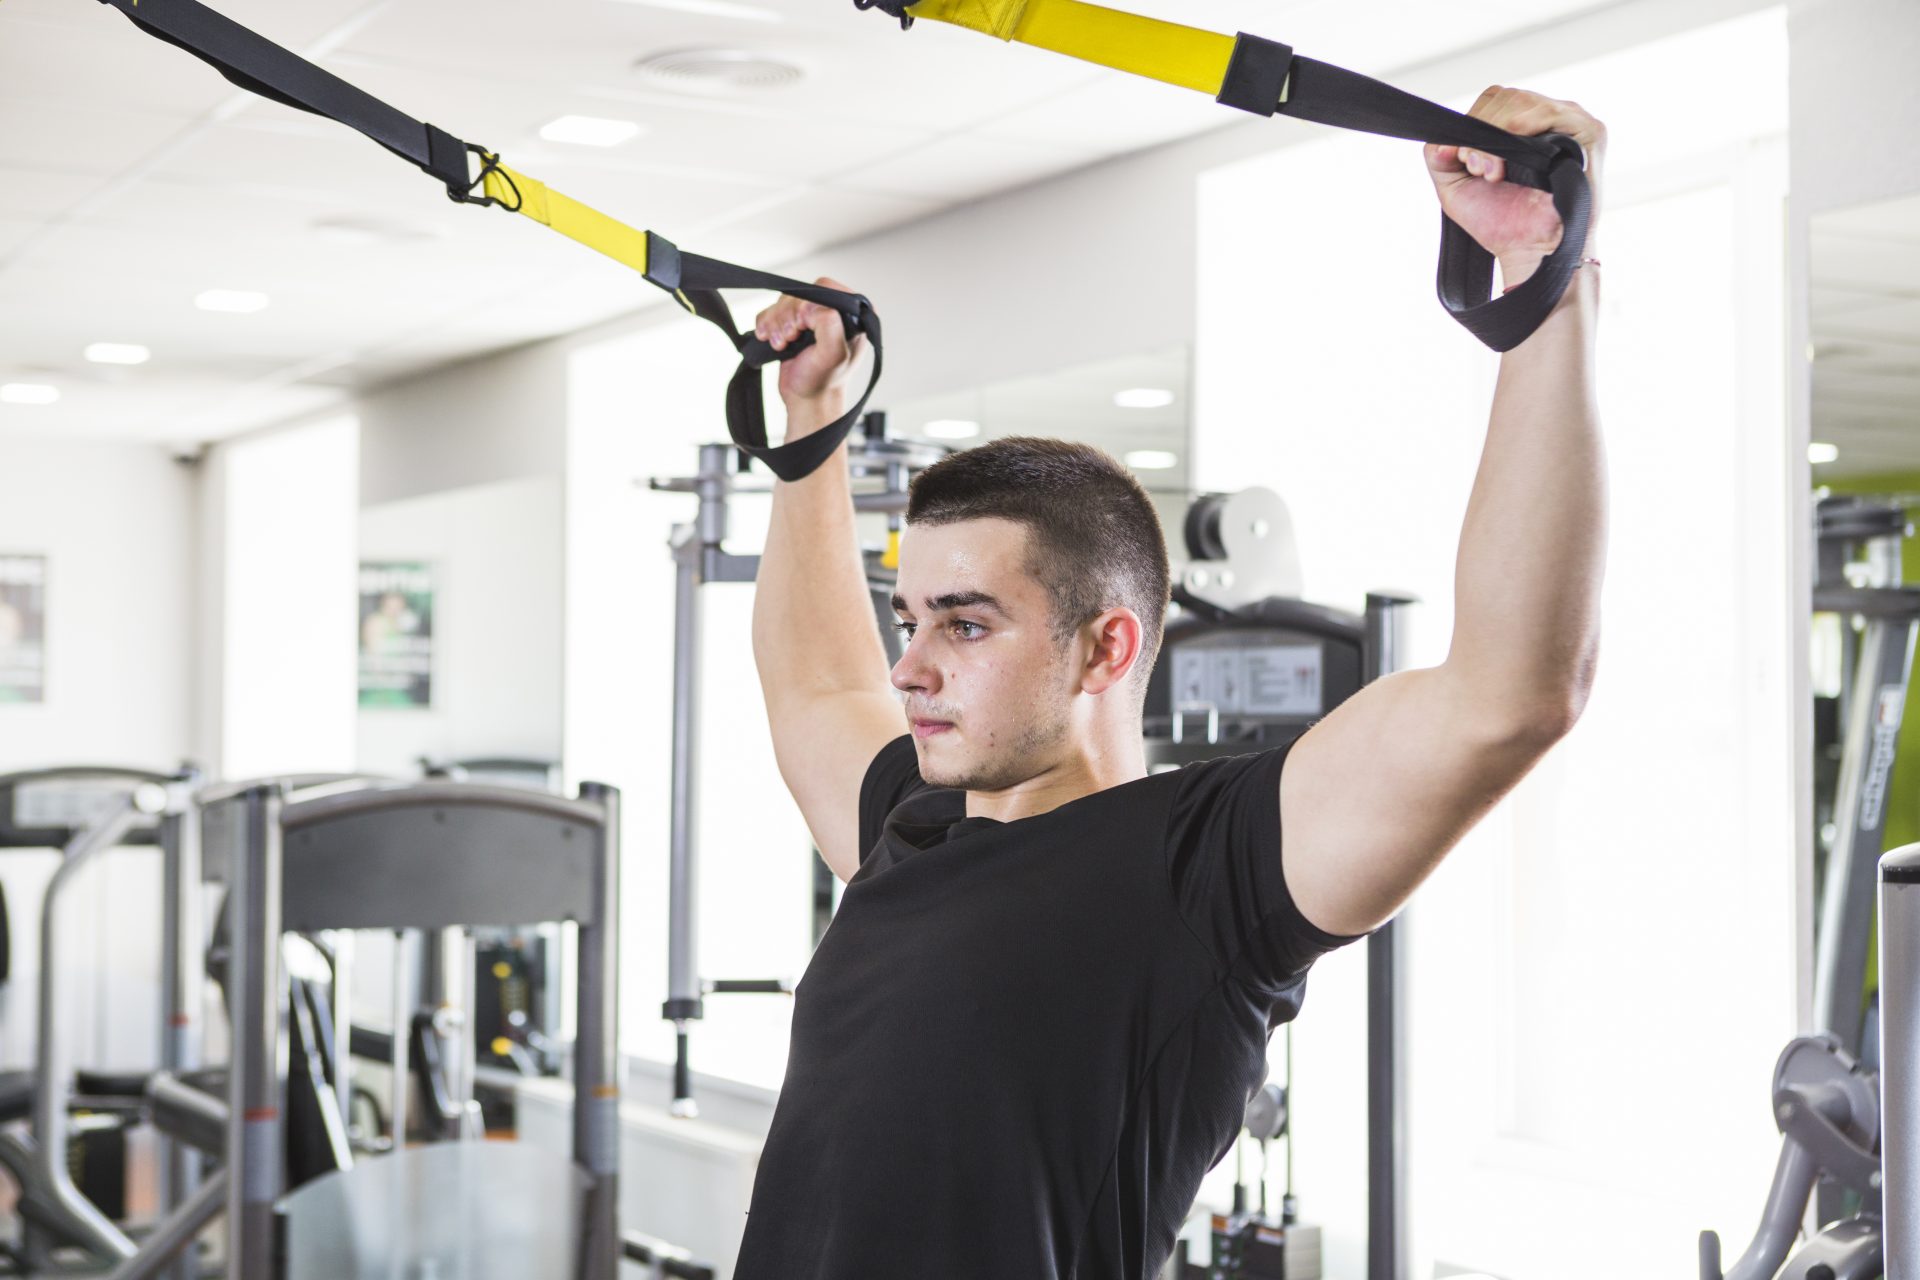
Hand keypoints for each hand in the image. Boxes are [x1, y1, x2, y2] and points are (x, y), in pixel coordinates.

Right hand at [754, 277, 866, 418]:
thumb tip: (816, 308)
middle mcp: (833, 311)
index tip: (802, 328)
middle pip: (800, 294)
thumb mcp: (833, 355)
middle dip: (787, 317)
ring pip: (783, 301)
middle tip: (790, 339)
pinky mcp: (793, 323)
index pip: (824, 287)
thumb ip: (830, 327)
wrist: (806, 399)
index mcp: (851, 313)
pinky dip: (766, 323)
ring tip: (781, 344)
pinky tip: (769, 339)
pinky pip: (771, 310)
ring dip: (775, 323)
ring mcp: (812, 317)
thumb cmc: (823, 381)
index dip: (806, 304)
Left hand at [1425, 87, 1606, 287]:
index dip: (1473, 121)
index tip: (1462, 158)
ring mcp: (1572, 122)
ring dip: (1496, 134)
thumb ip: (1439, 156)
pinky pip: (1551, 112)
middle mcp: (1550, 118)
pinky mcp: (1589, 132)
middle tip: (1478, 170)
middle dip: (1481, 130)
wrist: (1530, 252)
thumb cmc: (1502, 222)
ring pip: (1523, 102)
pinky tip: (1509, 159)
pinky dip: (1520, 130)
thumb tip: (1440, 135)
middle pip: (1508, 96)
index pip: (1495, 99)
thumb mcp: (1456, 187)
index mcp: (1524, 124)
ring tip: (1493, 173)